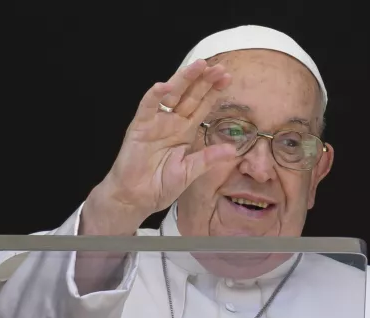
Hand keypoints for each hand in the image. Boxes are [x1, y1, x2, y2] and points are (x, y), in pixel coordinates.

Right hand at [82, 59, 236, 234]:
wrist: (137, 198)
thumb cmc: (160, 185)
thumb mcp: (191, 171)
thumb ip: (209, 158)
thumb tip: (233, 150)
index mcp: (184, 131)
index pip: (202, 106)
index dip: (213, 92)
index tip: (227, 78)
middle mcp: (172, 123)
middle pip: (190, 96)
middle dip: (204, 81)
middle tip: (219, 67)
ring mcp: (155, 123)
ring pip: (172, 95)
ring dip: (184, 80)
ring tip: (199, 66)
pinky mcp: (139, 127)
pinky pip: (147, 107)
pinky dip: (154, 96)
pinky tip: (165, 86)